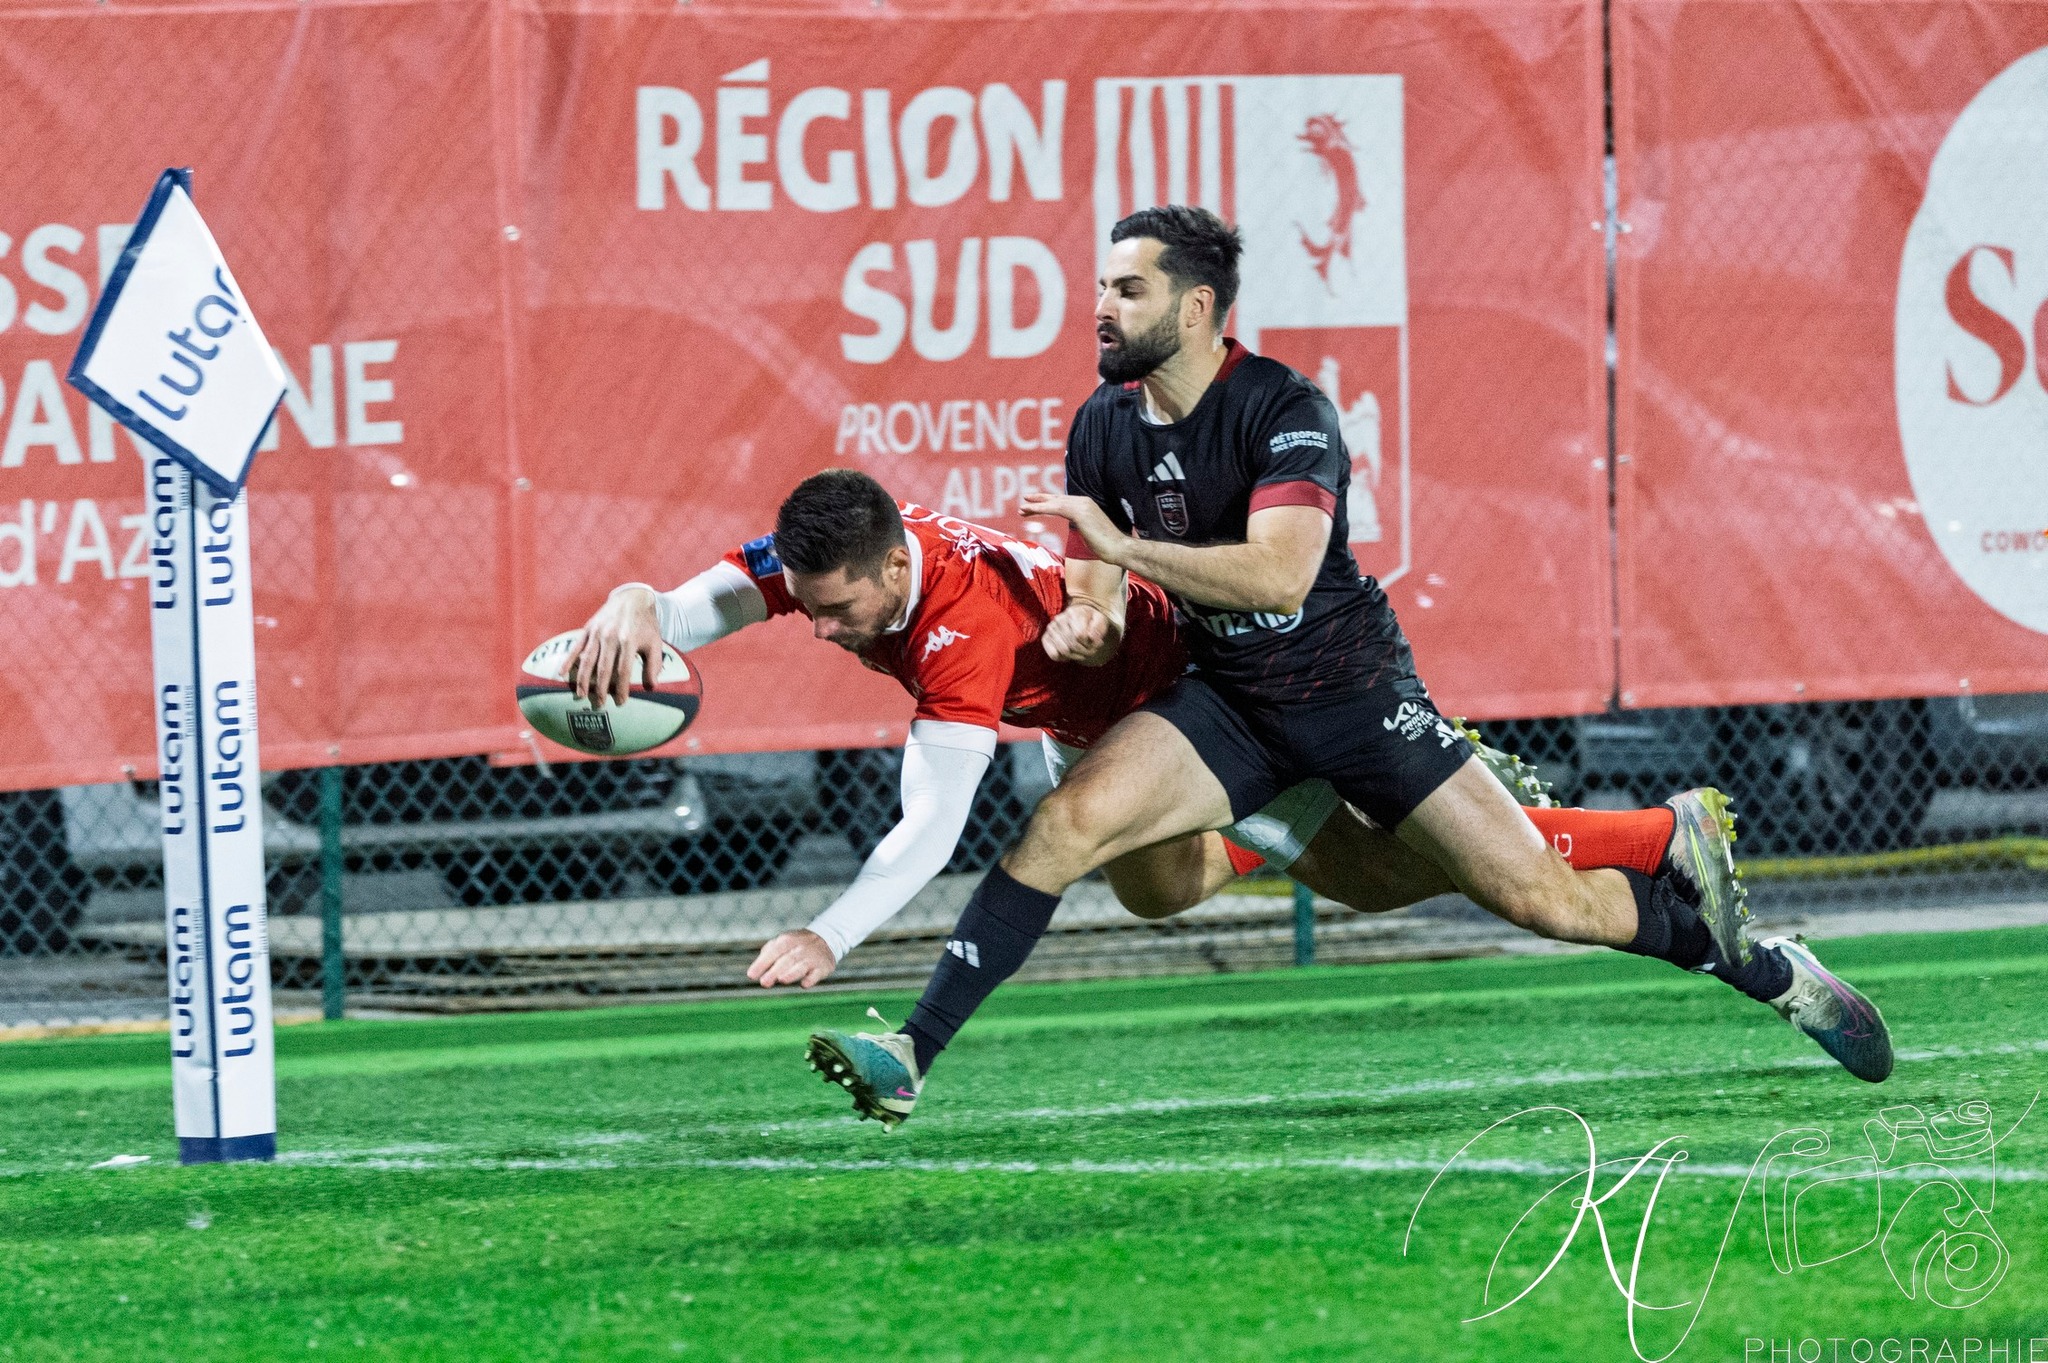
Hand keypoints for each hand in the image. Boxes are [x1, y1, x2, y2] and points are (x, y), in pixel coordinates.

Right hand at [561, 586, 662, 707]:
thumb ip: (655, 664)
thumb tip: (652, 686)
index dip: (622, 688)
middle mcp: (611, 636)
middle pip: (603, 668)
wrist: (632, 597)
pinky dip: (568, 660)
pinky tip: (562, 673)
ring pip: (587, 659)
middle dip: (600, 688)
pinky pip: (576, 646)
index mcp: (629, 640)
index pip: (623, 670)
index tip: (621, 702)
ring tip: (581, 695)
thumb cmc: (646, 624)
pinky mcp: (588, 628)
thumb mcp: (656, 642)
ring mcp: (597, 632)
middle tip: (599, 704)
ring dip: (583, 679)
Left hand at [746, 930, 836, 988]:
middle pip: (786, 960)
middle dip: (774, 971)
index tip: (751, 975)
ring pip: (801, 966)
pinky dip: (811, 979)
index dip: (761, 963)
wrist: (826, 939)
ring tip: (782, 979)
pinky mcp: (823, 967)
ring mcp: (812, 957)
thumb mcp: (782, 943)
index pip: (773, 952)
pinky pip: (817, 974)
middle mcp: (800, 948)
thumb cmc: (797, 945)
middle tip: (763, 982)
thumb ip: (767, 955)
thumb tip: (753, 972)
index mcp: (787, 941)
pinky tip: (804, 984)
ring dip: (792, 973)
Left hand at [1019, 492, 1129, 565]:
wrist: (1119, 549)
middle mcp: (1084, 501)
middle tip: (1024, 501)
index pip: (1063, 502)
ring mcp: (1082, 505)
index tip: (1035, 504)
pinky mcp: (1080, 512)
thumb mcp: (1091, 534)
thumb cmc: (1107, 546)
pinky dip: (1041, 508)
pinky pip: (1055, 508)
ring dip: (1036, 505)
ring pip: (1053, 503)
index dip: (1048, 502)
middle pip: (1056, 499)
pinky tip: (1030, 510)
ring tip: (1022, 509)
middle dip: (1039, 500)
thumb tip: (1080, 531)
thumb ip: (1084, 528)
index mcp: (1087, 505)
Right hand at [1042, 600, 1117, 665]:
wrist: (1080, 616)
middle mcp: (1059, 619)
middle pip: (1072, 644)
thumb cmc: (1091, 620)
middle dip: (1085, 651)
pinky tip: (1071, 653)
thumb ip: (1098, 627)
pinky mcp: (1046, 638)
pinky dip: (1064, 658)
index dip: (1090, 644)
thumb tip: (1091, 637)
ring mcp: (1051, 629)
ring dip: (1076, 656)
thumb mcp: (1100, 620)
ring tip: (1083, 652)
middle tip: (1092, 650)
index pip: (1080, 635)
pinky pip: (1054, 655)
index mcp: (1073, 613)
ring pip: (1064, 651)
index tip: (1097, 643)